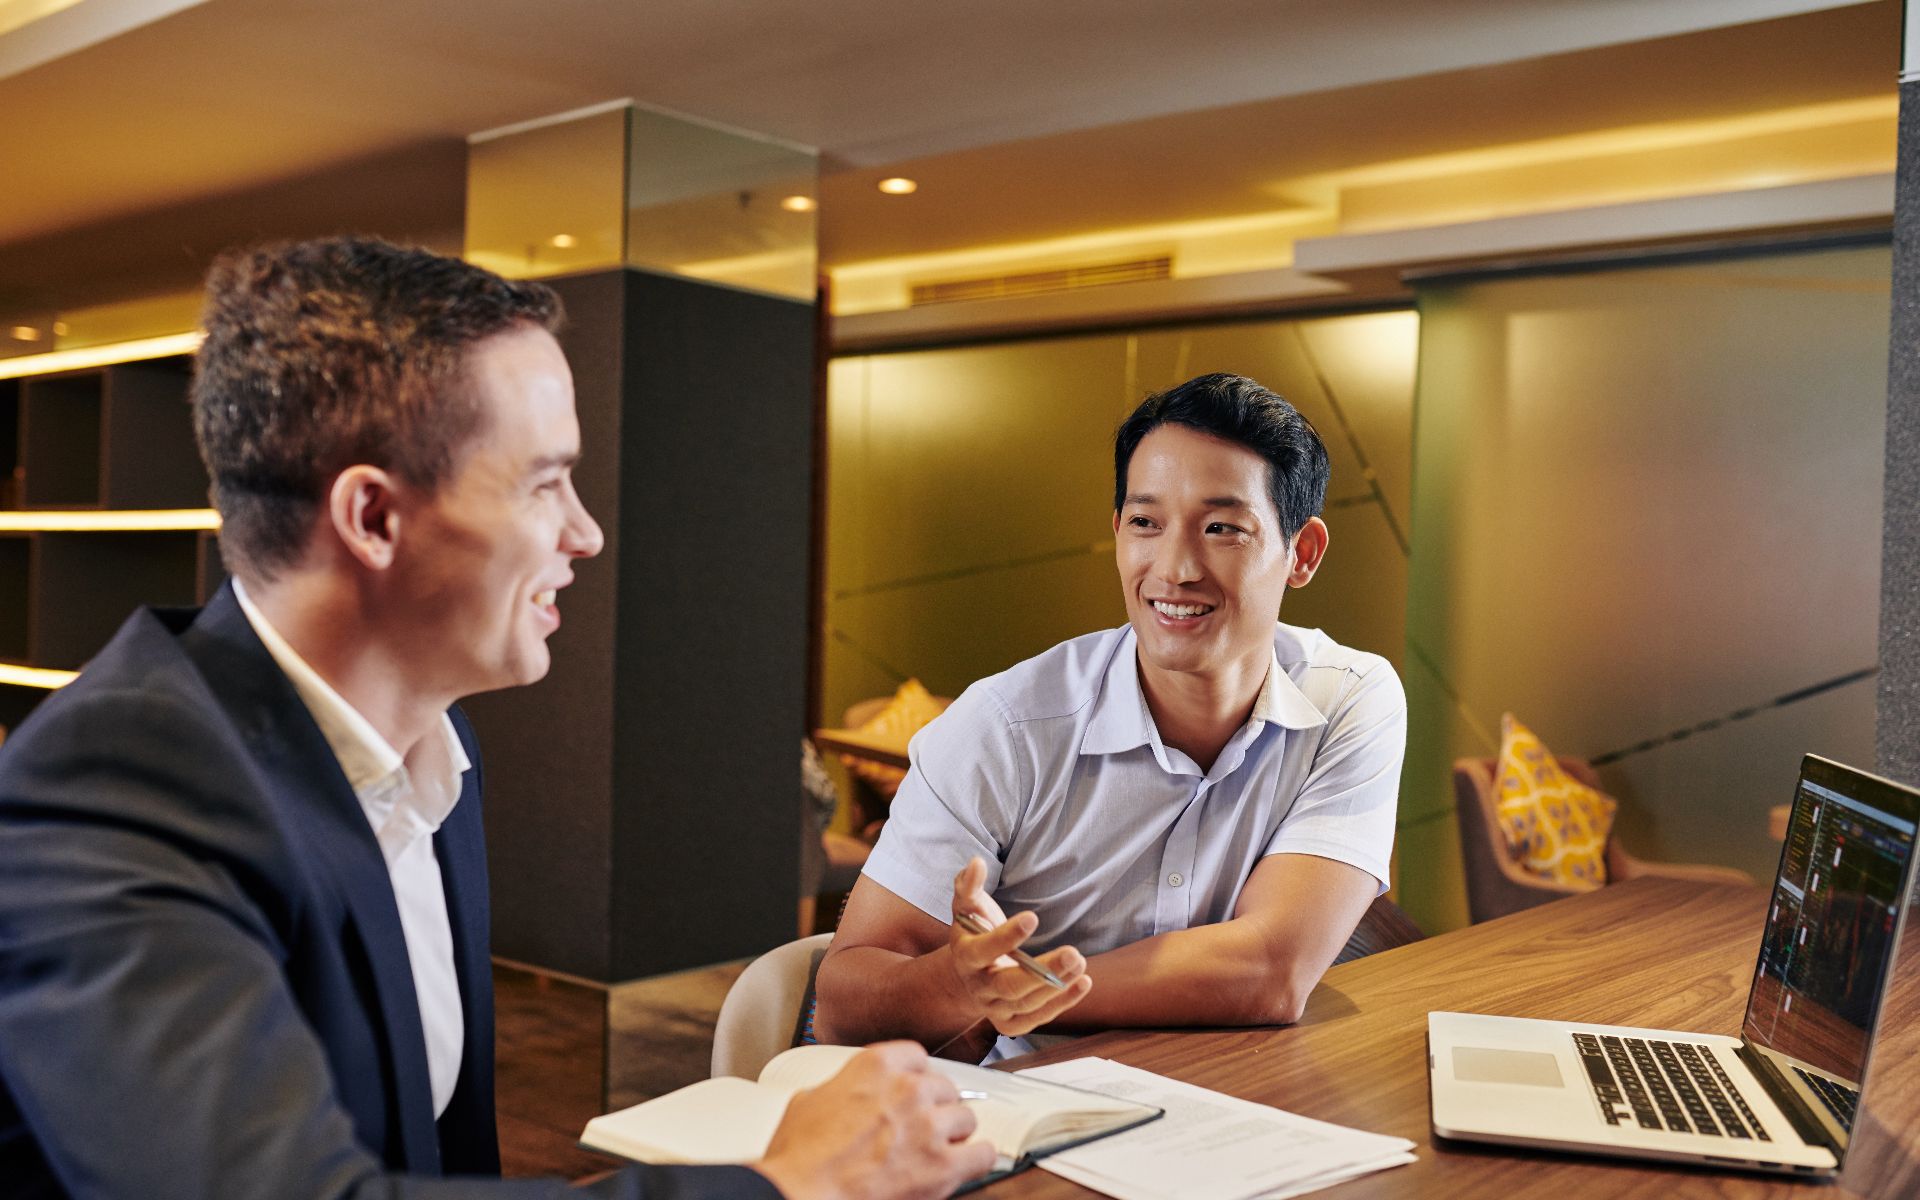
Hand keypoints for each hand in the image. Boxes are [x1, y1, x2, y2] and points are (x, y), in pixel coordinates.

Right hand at [752, 1041, 996, 1199]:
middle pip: (945, 1087)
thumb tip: (845, 1095)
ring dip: (953, 1133)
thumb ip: (841, 1088)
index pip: (917, 1057)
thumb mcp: (809, 1101)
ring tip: (938, 1147)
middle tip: (921, 1125)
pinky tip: (967, 1163)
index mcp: (875, 1066)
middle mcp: (908, 1089)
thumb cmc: (799, 1157)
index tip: (914, 1088)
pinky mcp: (942, 1165)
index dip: (916, 1077)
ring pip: (966, 1118)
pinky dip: (977, 1159)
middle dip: (935, 1107)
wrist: (802, 1192)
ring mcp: (928, 1126)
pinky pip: (982, 1154)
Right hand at [946, 857, 1091, 1038]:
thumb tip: (977, 863)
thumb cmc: (973, 930)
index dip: (1006, 937)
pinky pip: (1037, 1019)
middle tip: (1074, 953)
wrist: (969, 972)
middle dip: (1043, 973)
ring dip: (1057, 986)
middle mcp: (978, 987)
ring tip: (1080, 961)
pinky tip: (1083, 982)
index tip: (1033, 918)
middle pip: (1010, 986)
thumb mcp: (967, 906)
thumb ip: (969, 885)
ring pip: (1027, 1005)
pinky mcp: (1010, 1022)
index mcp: (965, 957)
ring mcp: (994, 1008)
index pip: (984, 951)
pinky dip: (1062, 1003)